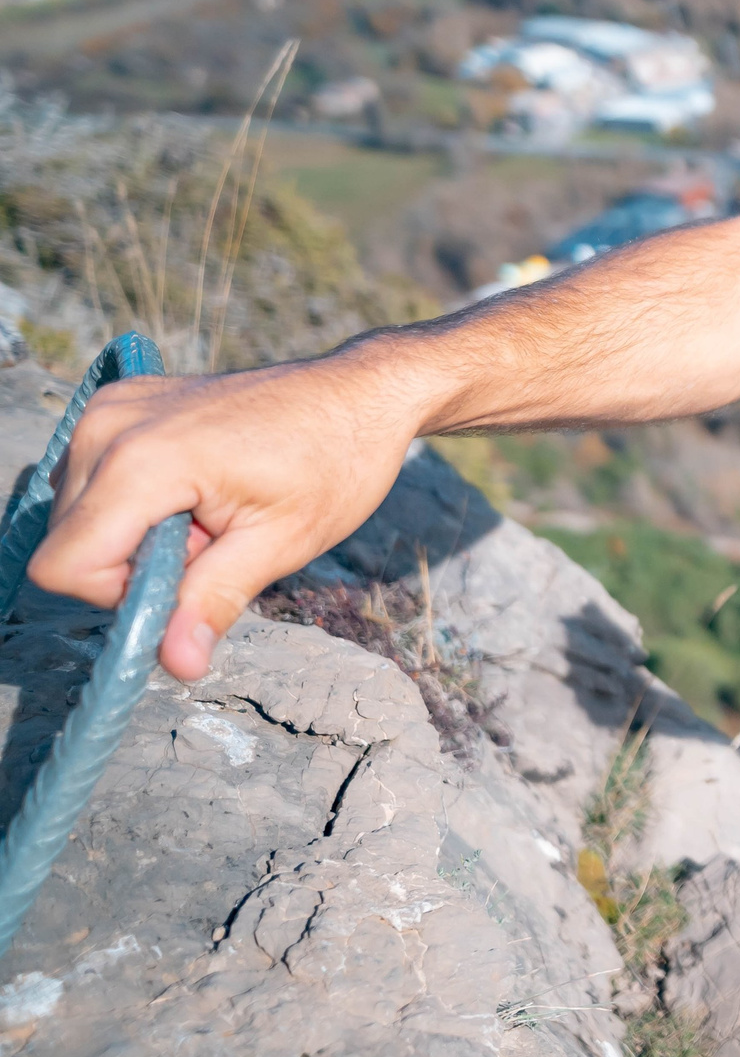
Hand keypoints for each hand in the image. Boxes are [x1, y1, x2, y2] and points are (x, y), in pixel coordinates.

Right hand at [27, 357, 422, 679]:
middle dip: (134, 565)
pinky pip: (93, 482)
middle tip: (214, 539)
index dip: (120, 594)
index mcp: (142, 460)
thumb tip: (176, 664)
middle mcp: (107, 427)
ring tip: (211, 512)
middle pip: (67, 544)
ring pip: (77, 517)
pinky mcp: (118, 404)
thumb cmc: (334, 460)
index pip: (64, 565)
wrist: (359, 392)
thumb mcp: (282, 543)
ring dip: (137, 535)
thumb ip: (214, 601)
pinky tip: (197, 491)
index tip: (190, 577)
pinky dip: (136, 503)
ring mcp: (109, 409)